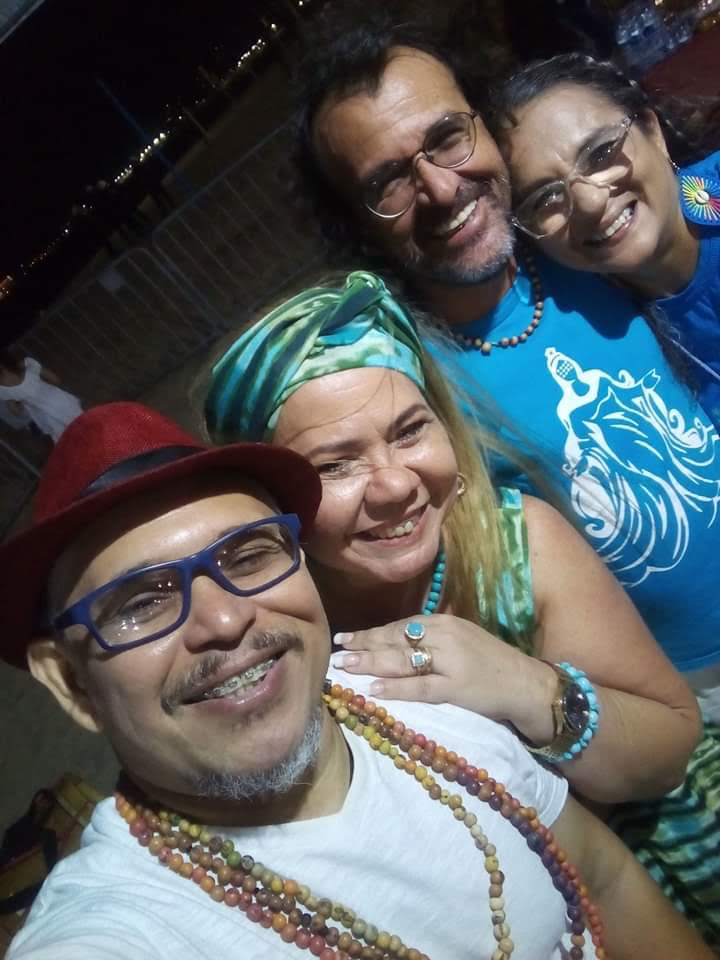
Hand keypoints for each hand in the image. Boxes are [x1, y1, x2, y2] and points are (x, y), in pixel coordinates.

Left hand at [332, 614, 555, 740]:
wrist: (527, 684)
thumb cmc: (493, 663)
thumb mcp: (462, 639)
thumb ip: (433, 638)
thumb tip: (395, 642)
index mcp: (444, 623)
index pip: (400, 626)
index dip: (371, 633)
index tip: (346, 638)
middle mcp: (445, 636)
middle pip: (396, 641)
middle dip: (364, 646)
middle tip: (336, 651)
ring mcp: (450, 662)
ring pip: (402, 661)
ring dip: (371, 664)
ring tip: (345, 666)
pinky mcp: (457, 688)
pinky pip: (419, 688)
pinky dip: (395, 688)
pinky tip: (374, 690)